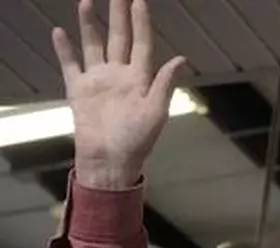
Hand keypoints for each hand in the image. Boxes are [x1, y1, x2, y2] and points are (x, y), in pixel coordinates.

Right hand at [51, 0, 186, 188]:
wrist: (110, 161)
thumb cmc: (138, 140)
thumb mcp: (156, 111)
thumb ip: (165, 83)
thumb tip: (181, 59)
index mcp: (141, 79)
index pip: (142, 44)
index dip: (141, 23)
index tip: (139, 1)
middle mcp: (119, 75)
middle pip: (118, 38)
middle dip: (118, 15)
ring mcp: (98, 80)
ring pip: (94, 45)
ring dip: (90, 25)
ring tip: (87, 3)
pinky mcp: (79, 89)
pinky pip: (70, 64)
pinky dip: (64, 49)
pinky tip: (60, 31)